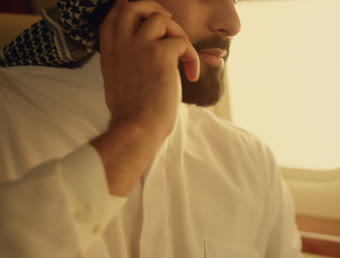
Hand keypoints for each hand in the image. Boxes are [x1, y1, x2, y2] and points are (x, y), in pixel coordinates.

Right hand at [99, 0, 199, 135]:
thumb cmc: (131, 112)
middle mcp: (121, 43)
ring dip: (178, 34)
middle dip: (155, 9)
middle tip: (170, 25)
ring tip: (183, 57)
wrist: (137, 127)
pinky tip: (191, 75)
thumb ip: (123, 60)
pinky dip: (192, 58)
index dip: (132, 10)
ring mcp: (139, 46)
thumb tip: (138, 54)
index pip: (115, 13)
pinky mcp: (160, 54)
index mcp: (109, 49)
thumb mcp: (116, 80)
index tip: (148, 20)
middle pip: (134, 6)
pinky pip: (182, 43)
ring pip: (162, 19)